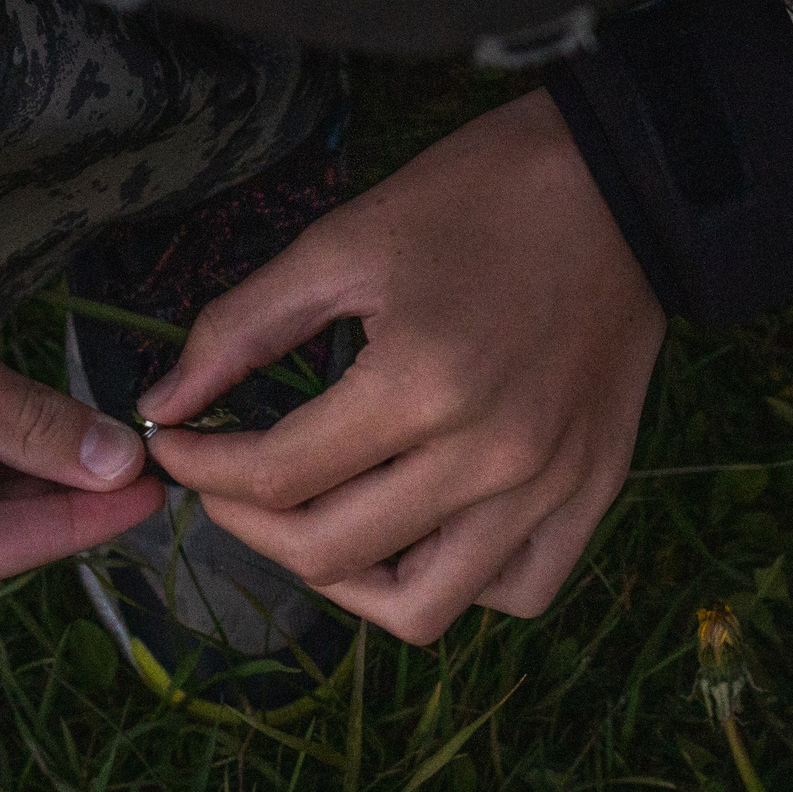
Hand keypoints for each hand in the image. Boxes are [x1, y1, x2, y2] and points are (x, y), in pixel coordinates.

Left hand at [141, 89, 664, 644]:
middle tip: (228, 483)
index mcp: (420, 385)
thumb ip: (243, 327)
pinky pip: (516, 593)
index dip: (201, 467)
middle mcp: (488, 458)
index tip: (174, 444)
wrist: (626, 183)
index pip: (276, 477)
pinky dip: (458, 584)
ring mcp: (548, 487)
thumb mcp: (345, 241)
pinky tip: (422, 529)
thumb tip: (166, 401)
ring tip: (317, 522)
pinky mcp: (593, 493)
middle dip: (249, 527)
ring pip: (423, 608)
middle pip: (332, 554)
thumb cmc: (479, 197)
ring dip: (346, 577)